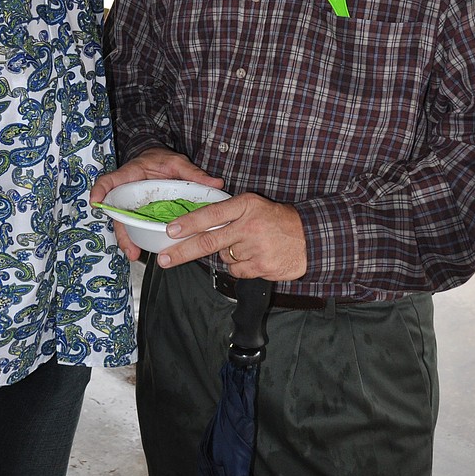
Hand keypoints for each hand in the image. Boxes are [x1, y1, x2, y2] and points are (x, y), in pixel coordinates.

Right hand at [90, 147, 224, 262]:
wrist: (156, 160)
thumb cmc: (161, 160)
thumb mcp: (177, 162)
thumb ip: (193, 172)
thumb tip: (216, 183)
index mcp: (131, 174)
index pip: (109, 181)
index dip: (100, 190)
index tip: (95, 202)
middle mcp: (126, 191)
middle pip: (116, 211)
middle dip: (120, 231)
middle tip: (128, 248)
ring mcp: (130, 204)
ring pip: (124, 223)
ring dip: (128, 240)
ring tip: (136, 255)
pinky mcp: (137, 212)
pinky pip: (134, 226)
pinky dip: (137, 238)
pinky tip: (143, 251)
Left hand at [157, 191, 306, 281]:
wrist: (309, 237)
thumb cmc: (276, 219)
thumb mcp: (253, 205)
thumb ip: (228, 213)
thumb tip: (197, 225)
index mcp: (245, 206)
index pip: (211, 214)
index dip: (188, 223)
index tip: (170, 231)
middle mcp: (248, 226)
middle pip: (208, 242)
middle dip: (182, 252)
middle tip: (165, 258)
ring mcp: (255, 248)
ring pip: (222, 257)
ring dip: (226, 254)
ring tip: (245, 246)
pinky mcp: (261, 266)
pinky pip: (236, 270)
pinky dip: (239, 266)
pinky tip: (253, 257)